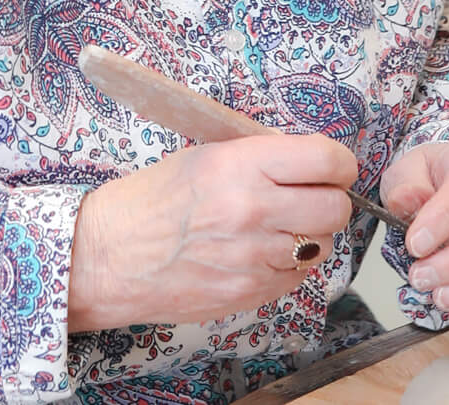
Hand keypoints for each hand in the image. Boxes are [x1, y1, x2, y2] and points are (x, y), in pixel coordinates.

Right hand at [69, 134, 357, 330]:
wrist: (109, 256)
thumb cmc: (151, 201)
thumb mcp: (205, 156)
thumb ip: (260, 159)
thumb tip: (309, 163)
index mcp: (241, 165)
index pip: (326, 159)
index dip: (338, 163)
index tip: (332, 167)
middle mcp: (253, 209)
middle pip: (335, 207)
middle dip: (328, 200)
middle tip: (309, 197)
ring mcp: (254, 256)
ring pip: (322, 245)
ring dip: (309, 235)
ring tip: (276, 228)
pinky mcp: (251, 292)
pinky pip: (297, 276)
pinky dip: (288, 265)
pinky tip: (258, 253)